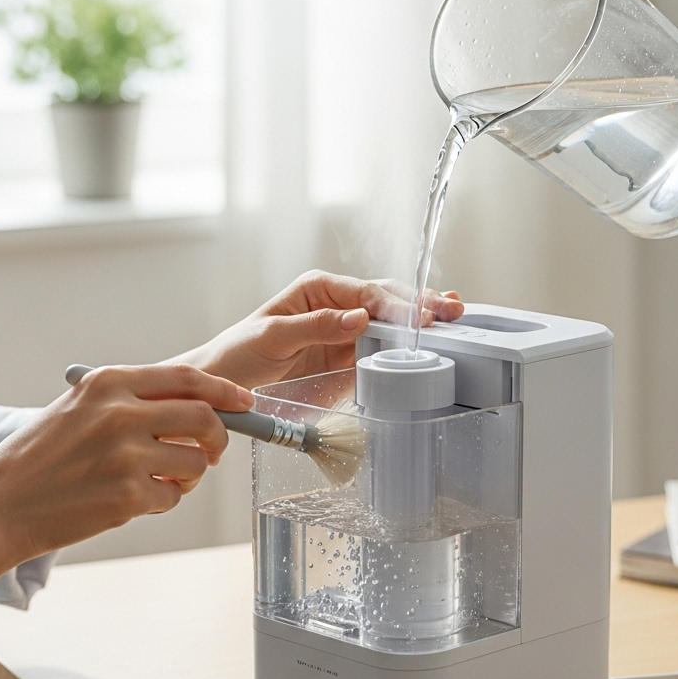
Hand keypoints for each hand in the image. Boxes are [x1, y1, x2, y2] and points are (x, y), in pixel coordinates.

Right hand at [0, 363, 251, 678]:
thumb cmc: (36, 460)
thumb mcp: (77, 409)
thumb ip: (129, 402)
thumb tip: (191, 405)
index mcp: (109, 383)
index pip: (188, 378)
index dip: (225, 390)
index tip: (245, 401)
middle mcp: (121, 413)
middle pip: (205, 417)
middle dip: (218, 437)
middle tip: (209, 451)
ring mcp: (127, 455)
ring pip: (196, 461)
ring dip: (190, 475)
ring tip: (162, 482)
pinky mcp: (128, 496)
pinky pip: (173, 497)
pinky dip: (163, 501)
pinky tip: (133, 501)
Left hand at [176, 270, 464, 389]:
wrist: (221, 387)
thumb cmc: (237, 353)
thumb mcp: (271, 336)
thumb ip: (315, 326)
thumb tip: (360, 318)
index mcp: (319, 290)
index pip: (368, 293)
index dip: (398, 303)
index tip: (421, 315)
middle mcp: (336, 307)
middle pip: (388, 301)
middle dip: (421, 304)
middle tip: (452, 312)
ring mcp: (345, 335)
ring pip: (392, 325)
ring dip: (421, 323)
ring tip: (456, 322)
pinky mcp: (347, 362)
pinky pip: (382, 353)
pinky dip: (407, 349)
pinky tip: (432, 344)